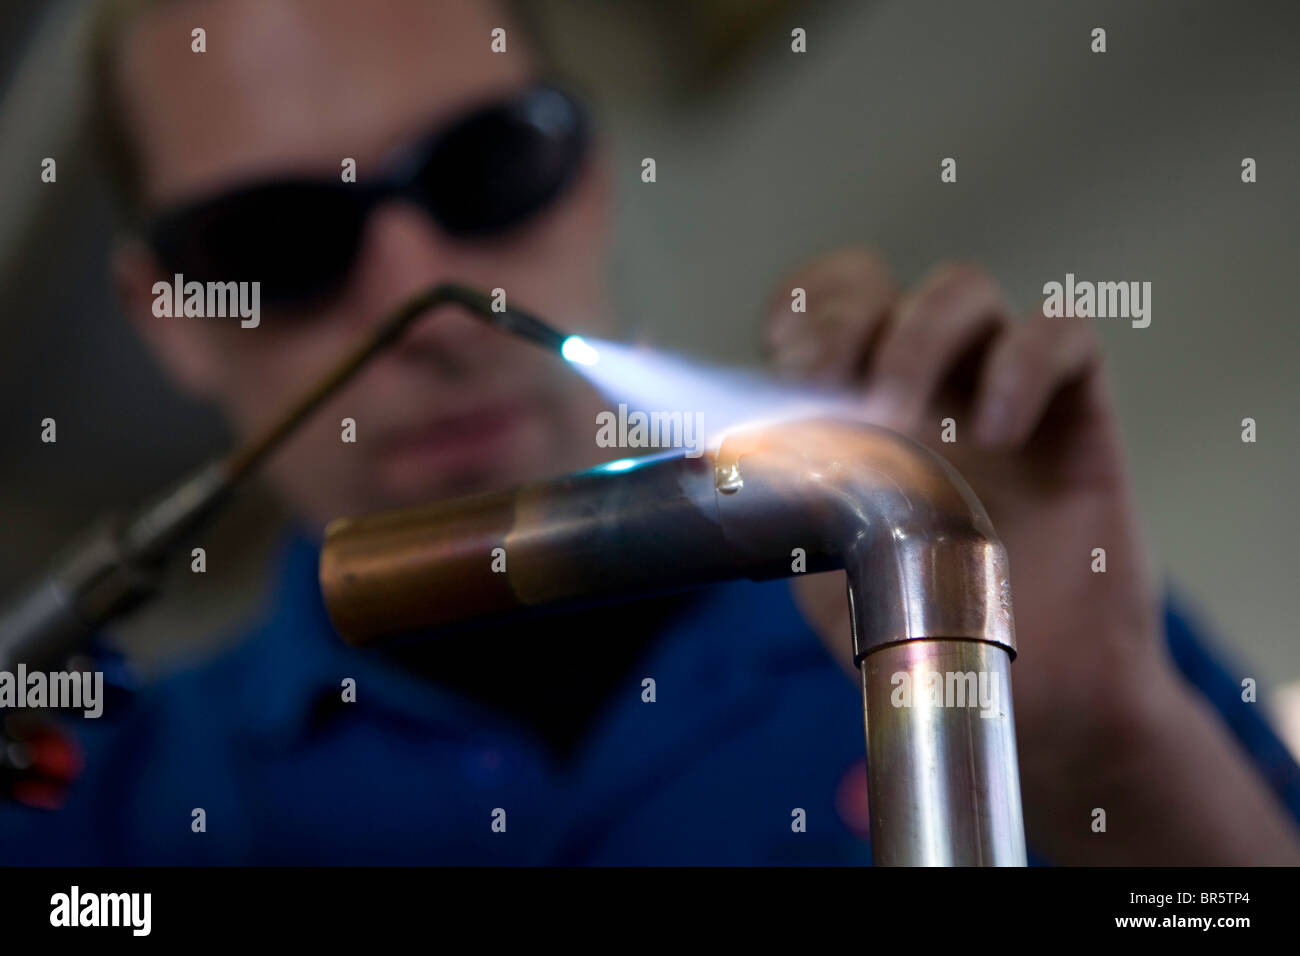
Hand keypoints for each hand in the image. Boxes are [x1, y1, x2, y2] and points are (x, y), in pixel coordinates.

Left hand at [763, 247, 1299, 862]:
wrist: (1035, 694)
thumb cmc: (921, 629)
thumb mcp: (822, 566)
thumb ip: (782, 498)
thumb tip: (729, 438)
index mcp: (848, 410)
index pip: (815, 308)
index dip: (798, 313)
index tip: (785, 364)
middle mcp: (918, 384)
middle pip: (876, 282)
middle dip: (842, 318)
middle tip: (827, 385)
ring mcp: (994, 388)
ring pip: (963, 289)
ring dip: (917, 336)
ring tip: (900, 414)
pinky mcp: (1074, 411)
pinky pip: (1063, 335)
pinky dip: (1024, 364)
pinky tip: (998, 432)